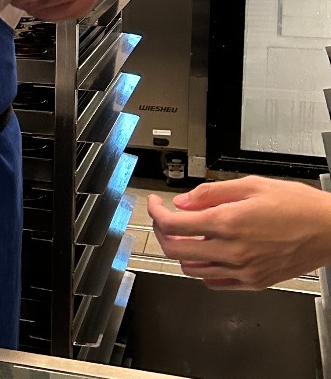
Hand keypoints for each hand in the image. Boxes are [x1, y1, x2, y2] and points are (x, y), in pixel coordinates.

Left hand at [147, 177, 330, 289]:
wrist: (329, 229)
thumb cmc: (297, 205)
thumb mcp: (250, 185)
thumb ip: (210, 193)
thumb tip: (182, 201)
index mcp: (228, 222)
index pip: (173, 224)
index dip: (156, 212)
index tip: (155, 205)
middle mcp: (232, 250)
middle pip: (175, 250)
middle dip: (161, 233)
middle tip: (164, 219)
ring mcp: (243, 270)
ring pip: (192, 269)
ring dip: (180, 252)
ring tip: (185, 235)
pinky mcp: (254, 282)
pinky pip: (215, 282)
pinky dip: (202, 270)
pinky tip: (206, 254)